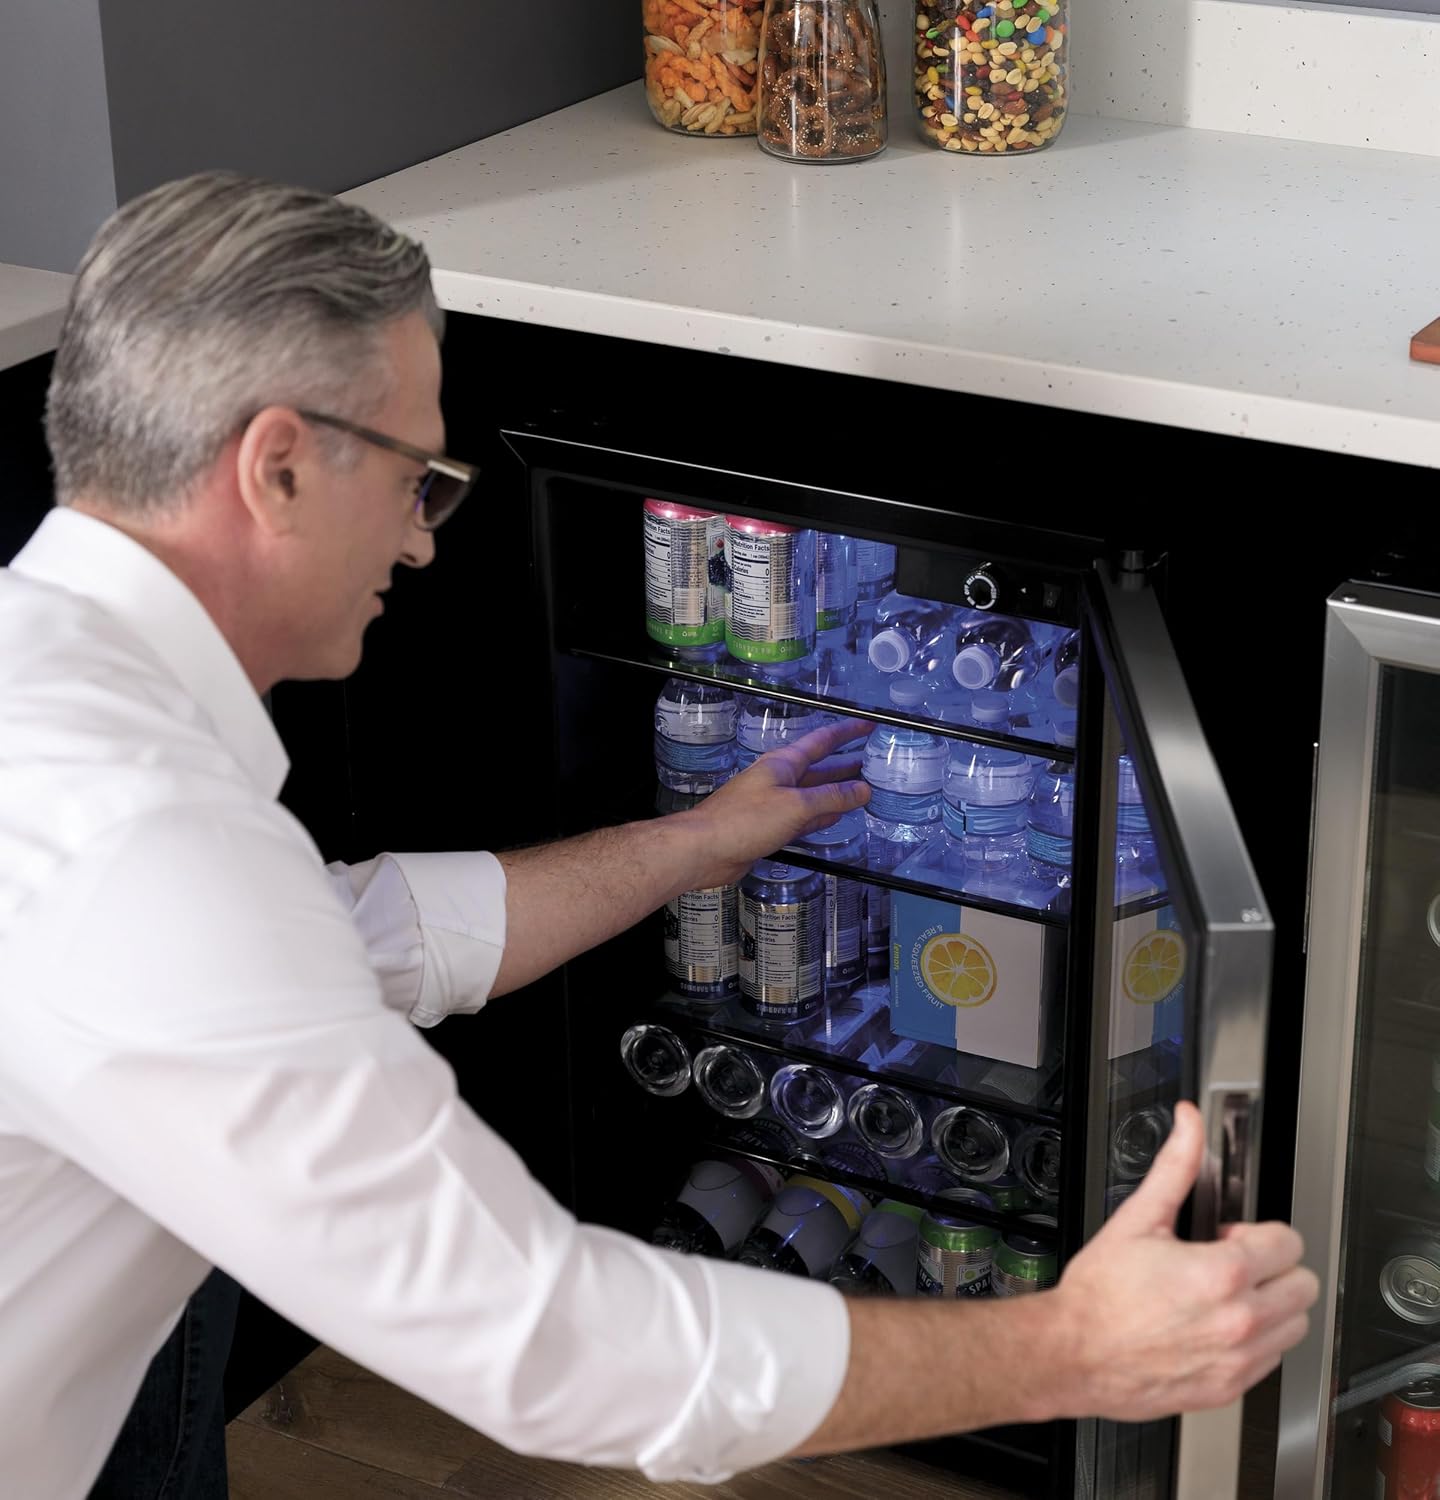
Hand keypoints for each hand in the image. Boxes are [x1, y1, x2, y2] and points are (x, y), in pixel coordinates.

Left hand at [679, 718, 871, 887]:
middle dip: (846, 764)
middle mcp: (779, 779)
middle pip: (820, 769)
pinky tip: (835, 817)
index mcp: (783, 764)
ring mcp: (773, 804)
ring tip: (862, 789)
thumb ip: (831, 798)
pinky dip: (821, 817)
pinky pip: (803, 818)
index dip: (847, 732)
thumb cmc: (744, 820)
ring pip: (813, 795)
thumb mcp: (795, 805)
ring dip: (836, 792)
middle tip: (873, 761)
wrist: (705, 849)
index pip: (822, 741)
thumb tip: (863, 790)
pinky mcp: (769, 827)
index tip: (868, 725)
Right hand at [1047, 1101, 1316, 1422]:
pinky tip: (1215, 1325)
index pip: (1288, 1242)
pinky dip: (1255, 1341)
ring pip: (1296, 1324)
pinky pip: (1273, 1359)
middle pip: (1304, 1285)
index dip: (1256, 1233)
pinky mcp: (1231, 1387)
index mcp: (1223, 1274)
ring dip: (1270, 1305)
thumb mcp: (1138, 1218)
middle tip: (1228, 1266)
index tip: (1227, 1238)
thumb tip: (1189, 1124)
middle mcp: (1240, 1321)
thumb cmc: (1101, 1293)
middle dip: (1271, 1268)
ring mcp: (1239, 1359)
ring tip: (1224, 1297)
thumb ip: (1175, 1166)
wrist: (1075, 1352)